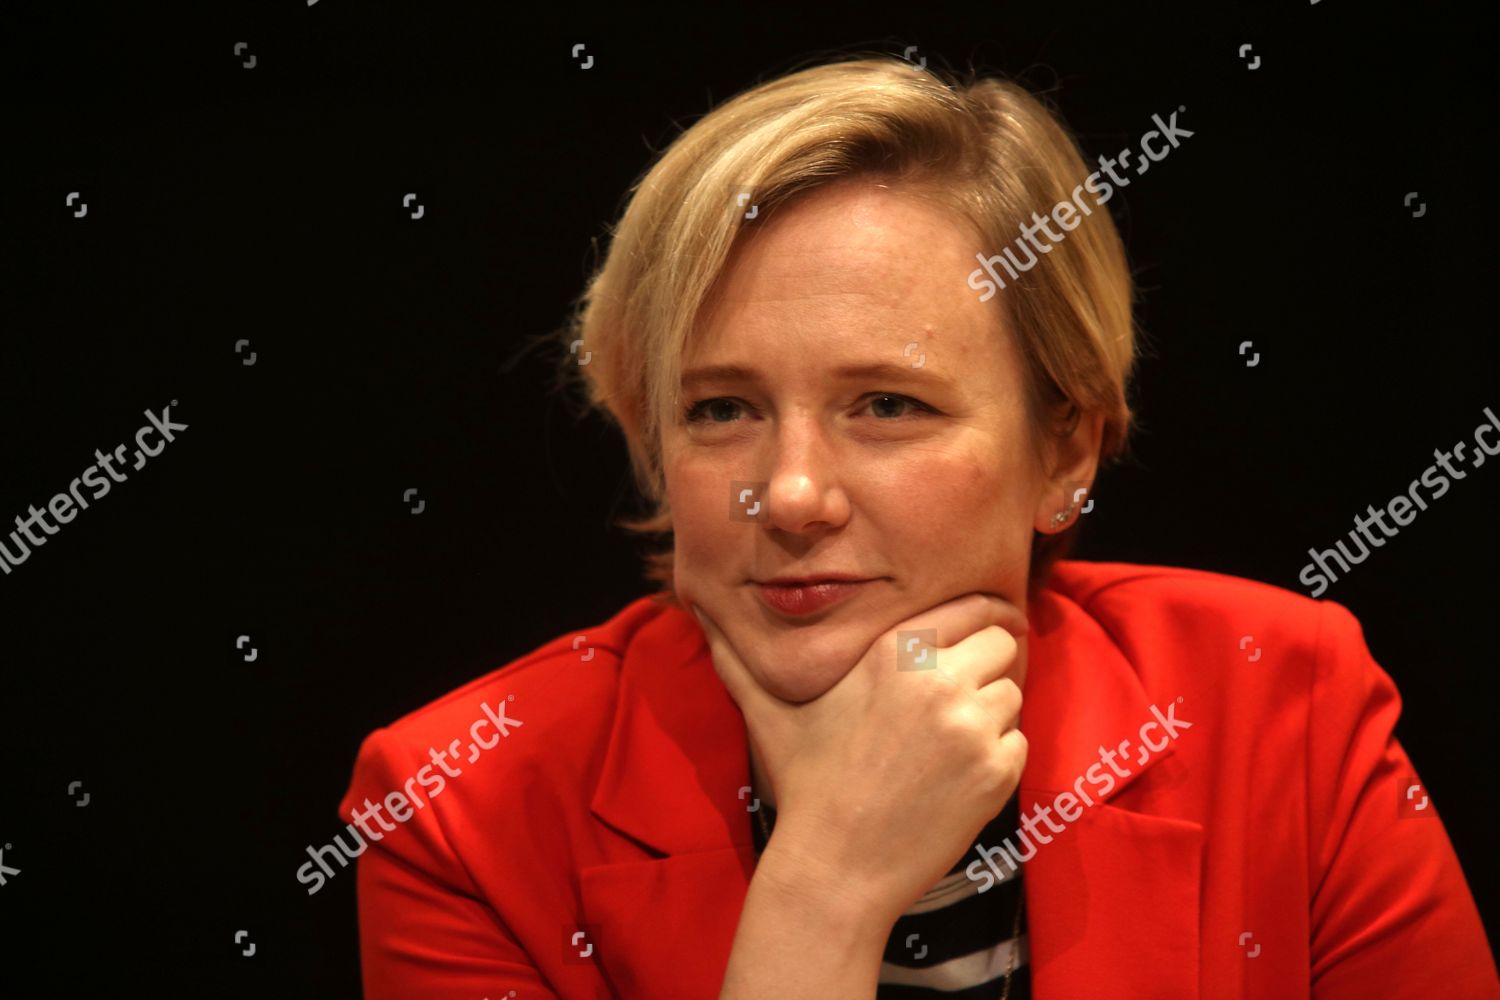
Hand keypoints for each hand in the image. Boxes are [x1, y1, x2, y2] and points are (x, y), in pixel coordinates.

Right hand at [692, 592, 1027, 927]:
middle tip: (965, 693)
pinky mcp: (995, 769)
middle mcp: (937, 679)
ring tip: (949, 743)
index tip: (996, 624)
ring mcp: (971, 725)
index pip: (973, 606)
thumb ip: (738, 659)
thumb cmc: (806, 785)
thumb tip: (696, 612)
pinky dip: (997, 756)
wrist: (835, 867)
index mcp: (892, 651)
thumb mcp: (768, 712)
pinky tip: (955, 777)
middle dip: (990, 663)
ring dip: (992, 713)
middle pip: (1002, 643)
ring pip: (1012, 693)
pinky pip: (1017, 740)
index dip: (989, 614)